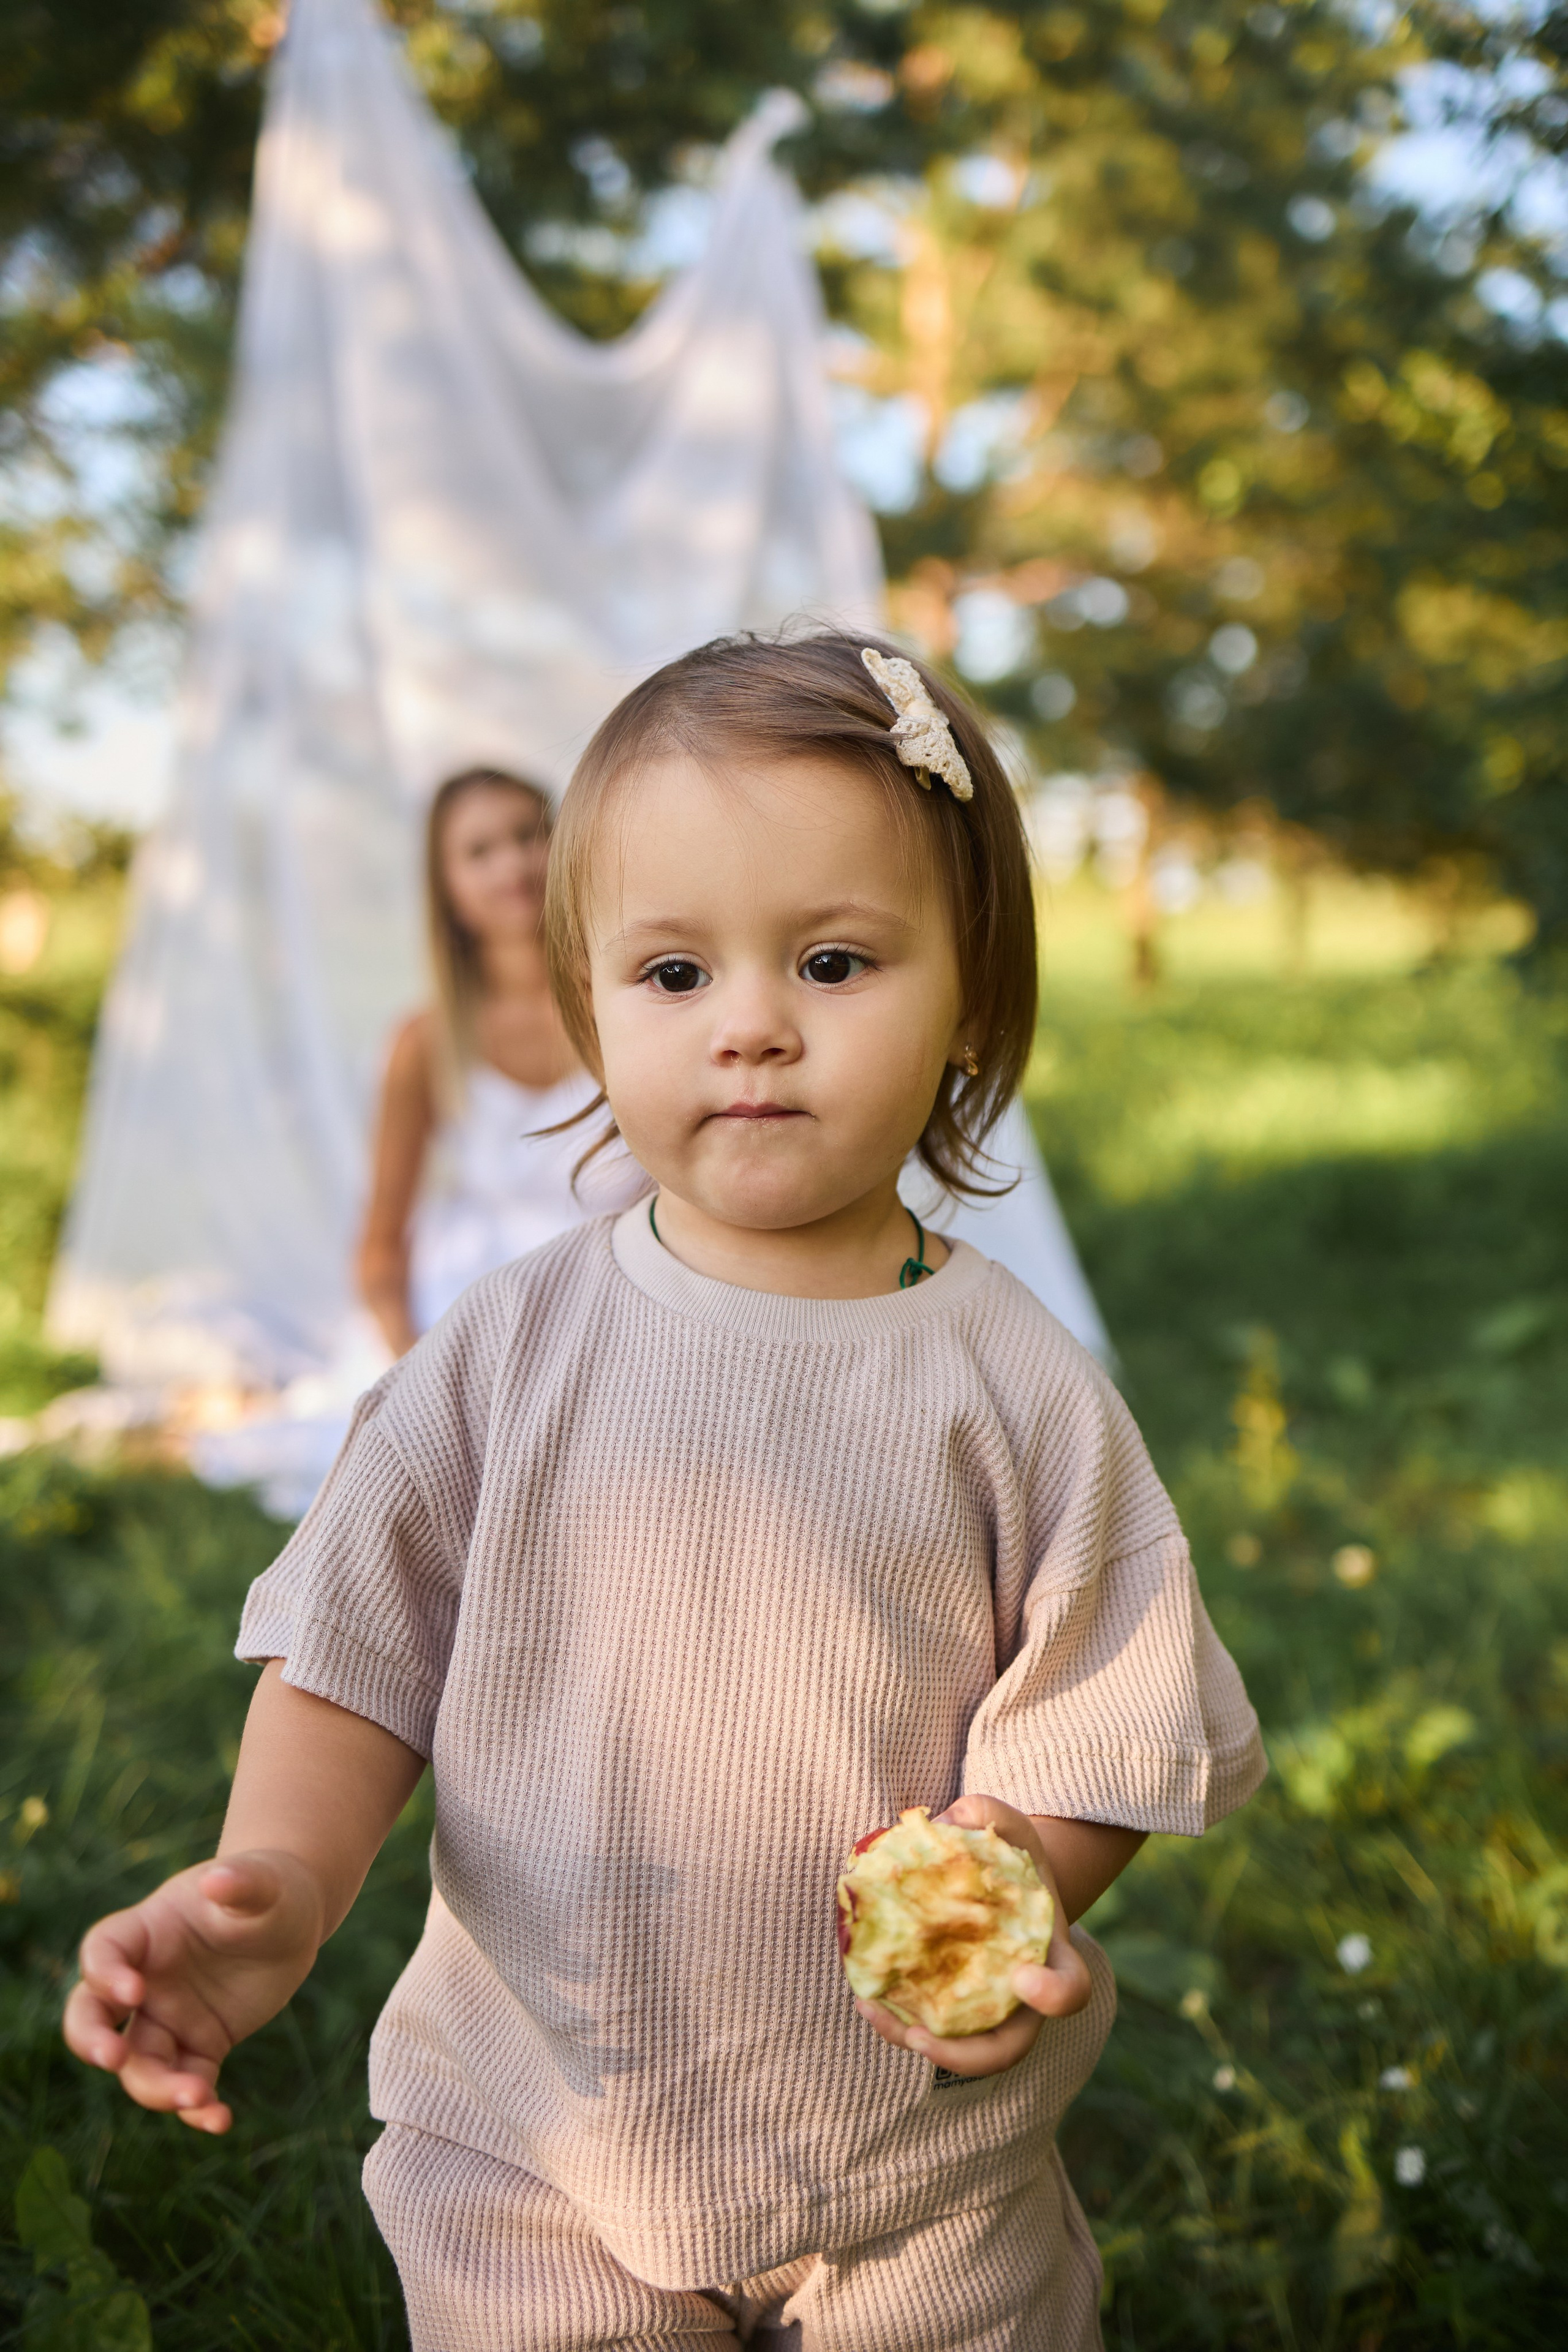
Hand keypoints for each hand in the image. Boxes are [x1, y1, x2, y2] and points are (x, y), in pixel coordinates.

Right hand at [62, 1851, 325, 2133]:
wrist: (292, 1920)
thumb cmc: (267, 1889)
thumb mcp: (263, 1881)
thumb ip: (241, 1881)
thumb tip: (218, 1879)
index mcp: (147, 1931)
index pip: (103, 1951)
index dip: (105, 1973)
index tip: (133, 1990)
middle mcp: (146, 1981)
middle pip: (93, 2016)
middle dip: (92, 2040)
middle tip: (113, 2057)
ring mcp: (169, 2018)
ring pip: (140, 2065)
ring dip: (157, 2087)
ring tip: (197, 2096)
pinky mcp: (201, 2046)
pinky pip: (187, 2082)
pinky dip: (198, 2107)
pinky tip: (220, 2120)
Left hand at [853, 1794, 1093, 2079]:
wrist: (998, 1881)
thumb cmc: (1007, 1855)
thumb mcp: (1006, 1825)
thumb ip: (986, 1814)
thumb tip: (947, 1820)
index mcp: (1051, 1954)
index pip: (1071, 1989)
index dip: (1053, 1996)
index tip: (1022, 1979)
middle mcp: (1023, 1996)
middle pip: (1010, 2048)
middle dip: (966, 2056)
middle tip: (922, 2036)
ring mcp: (988, 2008)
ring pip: (961, 2050)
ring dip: (917, 2043)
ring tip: (873, 2011)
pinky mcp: (951, 2008)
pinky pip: (929, 2029)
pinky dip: (897, 2022)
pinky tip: (865, 1997)